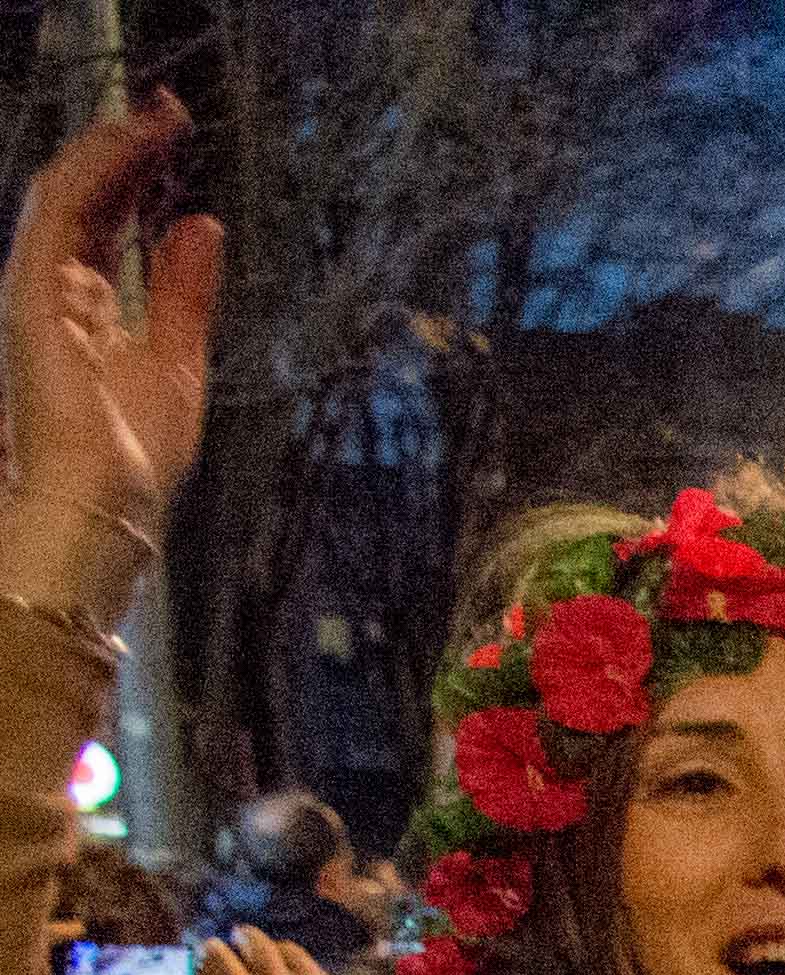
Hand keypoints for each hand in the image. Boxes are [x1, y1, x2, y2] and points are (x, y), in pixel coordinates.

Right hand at [0, 101, 218, 576]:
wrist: (104, 503)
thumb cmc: (135, 454)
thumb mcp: (178, 359)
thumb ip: (184, 291)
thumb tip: (201, 222)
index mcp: (87, 303)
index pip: (107, 219)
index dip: (137, 173)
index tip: (176, 137)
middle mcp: (55, 287)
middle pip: (87, 196)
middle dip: (126, 147)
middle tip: (169, 108)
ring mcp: (37, 286)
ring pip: (67, 191)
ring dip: (111, 147)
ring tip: (158, 115)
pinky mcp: (30, 291)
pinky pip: (56, 212)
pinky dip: (93, 173)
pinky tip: (129, 147)